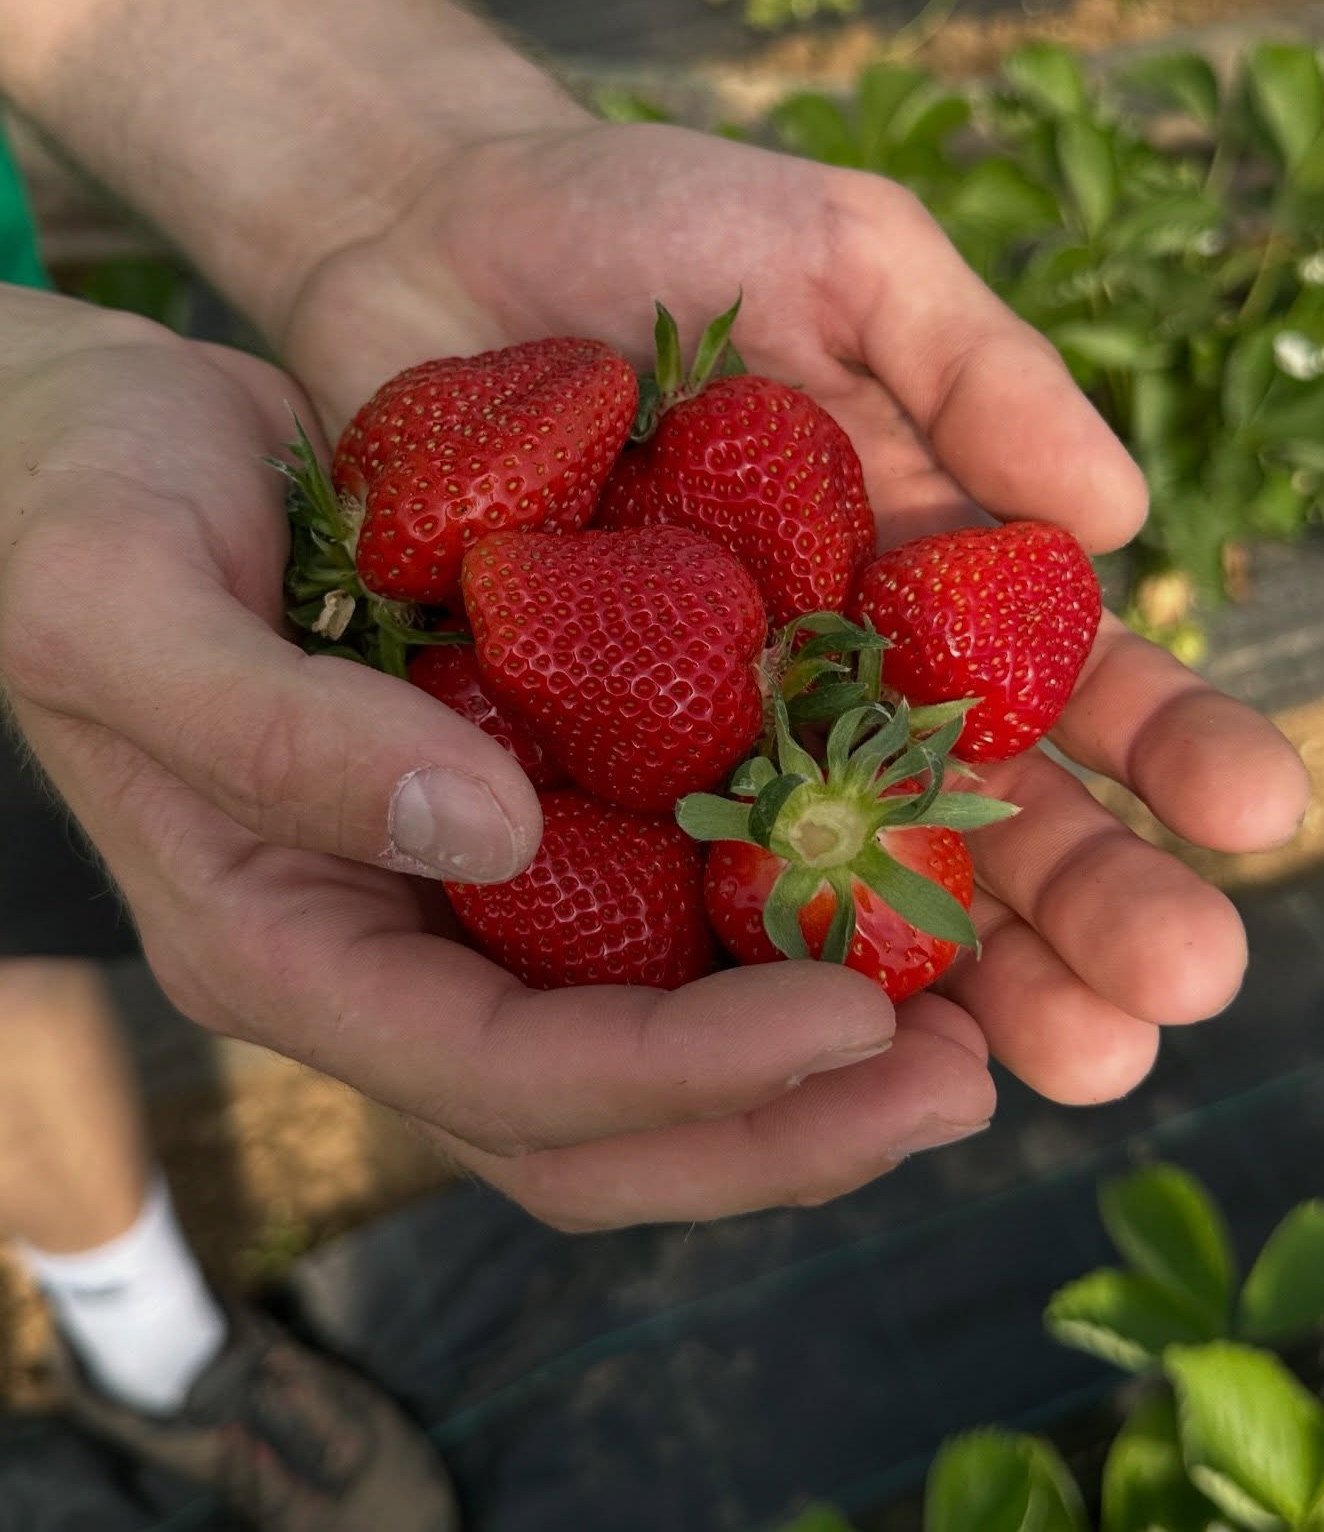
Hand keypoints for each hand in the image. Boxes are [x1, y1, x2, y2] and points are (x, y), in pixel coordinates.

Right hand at [0, 289, 986, 1228]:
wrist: (90, 449)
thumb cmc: (72, 513)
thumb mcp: (130, 610)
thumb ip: (282, 735)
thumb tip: (493, 832)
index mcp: (289, 945)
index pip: (504, 1074)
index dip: (683, 1073)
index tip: (854, 1021)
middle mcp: (394, 951)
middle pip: (605, 1117)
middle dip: (788, 1121)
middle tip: (972, 1078)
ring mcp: (463, 892)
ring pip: (656, 1033)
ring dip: (818, 1046)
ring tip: (986, 1010)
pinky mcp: (525, 806)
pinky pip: (666, 899)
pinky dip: (782, 908)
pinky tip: (901, 866)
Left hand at [279, 120, 1309, 1222]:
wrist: (426, 233)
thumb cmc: (650, 221)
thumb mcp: (847, 252)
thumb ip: (982, 367)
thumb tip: (1124, 522)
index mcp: (920, 567)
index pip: (1071, 676)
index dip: (1171, 746)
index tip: (1257, 815)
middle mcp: (831, 677)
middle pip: (980, 817)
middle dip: (1090, 908)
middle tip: (1176, 995)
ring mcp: (701, 732)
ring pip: (842, 883)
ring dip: (958, 980)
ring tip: (1061, 1064)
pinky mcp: (566, 756)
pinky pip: (648, 872)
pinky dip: (730, 955)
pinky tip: (815, 1036)